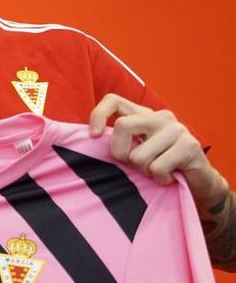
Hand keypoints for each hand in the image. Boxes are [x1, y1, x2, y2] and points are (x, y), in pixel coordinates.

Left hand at [88, 94, 226, 203]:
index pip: (113, 100)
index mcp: (142, 114)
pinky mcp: (190, 145)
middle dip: (120, 153)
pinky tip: (169, 177)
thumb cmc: (157, 167)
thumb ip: (115, 143)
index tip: (93, 136)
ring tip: (156, 171)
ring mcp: (177, 129)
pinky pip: (157, 168)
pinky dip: (159, 179)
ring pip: (138, 155)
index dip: (98, 115)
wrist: (197, 182)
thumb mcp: (132, 152)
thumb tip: (84, 140)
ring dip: (144, 172)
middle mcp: (160, 116)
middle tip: (133, 164)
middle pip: (123, 126)